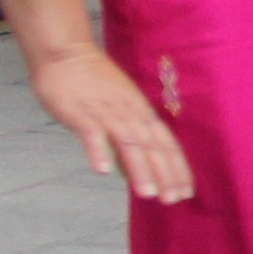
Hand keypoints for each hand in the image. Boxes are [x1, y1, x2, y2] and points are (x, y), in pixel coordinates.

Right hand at [30, 43, 193, 201]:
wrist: (67, 53)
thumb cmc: (93, 82)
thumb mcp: (119, 107)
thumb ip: (126, 136)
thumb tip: (132, 169)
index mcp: (141, 112)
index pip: (166, 144)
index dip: (177, 168)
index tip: (186, 192)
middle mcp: (130, 113)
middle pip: (153, 147)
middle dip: (165, 175)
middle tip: (173, 200)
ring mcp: (105, 113)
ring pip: (128, 143)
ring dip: (139, 169)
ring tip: (147, 193)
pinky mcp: (81, 113)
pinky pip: (91, 133)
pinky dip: (98, 151)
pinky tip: (103, 170)